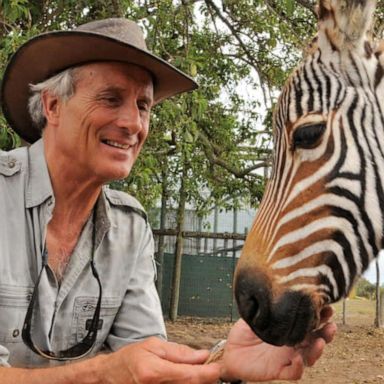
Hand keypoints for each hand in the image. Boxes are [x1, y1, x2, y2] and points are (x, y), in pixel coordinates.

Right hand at [97, 336, 220, 383]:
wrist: (110, 375)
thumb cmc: (129, 359)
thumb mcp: (153, 346)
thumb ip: (178, 352)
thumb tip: (201, 355)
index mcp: (153, 372)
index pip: (188, 376)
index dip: (207, 373)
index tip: (218, 367)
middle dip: (204, 377)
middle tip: (210, 367)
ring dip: (195, 381)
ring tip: (196, 370)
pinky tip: (187, 377)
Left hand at [221, 307, 336, 381]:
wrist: (230, 352)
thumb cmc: (244, 332)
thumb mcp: (255, 315)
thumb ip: (266, 306)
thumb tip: (273, 288)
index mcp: (289, 328)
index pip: (309, 322)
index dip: (320, 316)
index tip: (327, 306)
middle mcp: (292, 343)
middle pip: (315, 340)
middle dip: (326, 333)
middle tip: (331, 325)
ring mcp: (287, 357)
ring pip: (309, 357)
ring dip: (317, 350)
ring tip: (321, 341)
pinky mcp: (279, 370)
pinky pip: (293, 372)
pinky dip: (298, 367)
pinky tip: (298, 358)